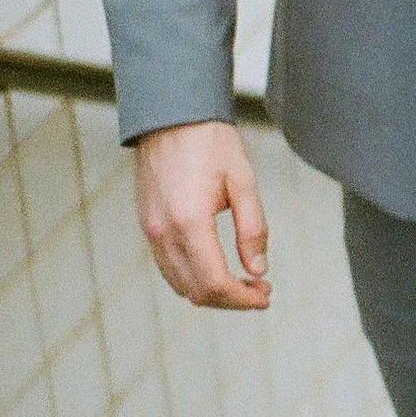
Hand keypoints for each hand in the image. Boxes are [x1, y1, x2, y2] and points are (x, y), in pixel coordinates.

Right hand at [133, 120, 270, 309]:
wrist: (173, 117)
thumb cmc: (212, 144)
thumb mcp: (244, 182)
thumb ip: (253, 229)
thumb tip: (259, 270)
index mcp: (190, 223)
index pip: (214, 282)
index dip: (242, 299)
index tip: (266, 296)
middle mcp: (164, 234)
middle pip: (196, 291)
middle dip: (231, 300)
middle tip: (261, 291)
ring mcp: (151, 232)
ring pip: (180, 284)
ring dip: (212, 292)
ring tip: (245, 282)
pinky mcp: (148, 226)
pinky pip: (168, 267)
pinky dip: (193, 278)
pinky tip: (219, 268)